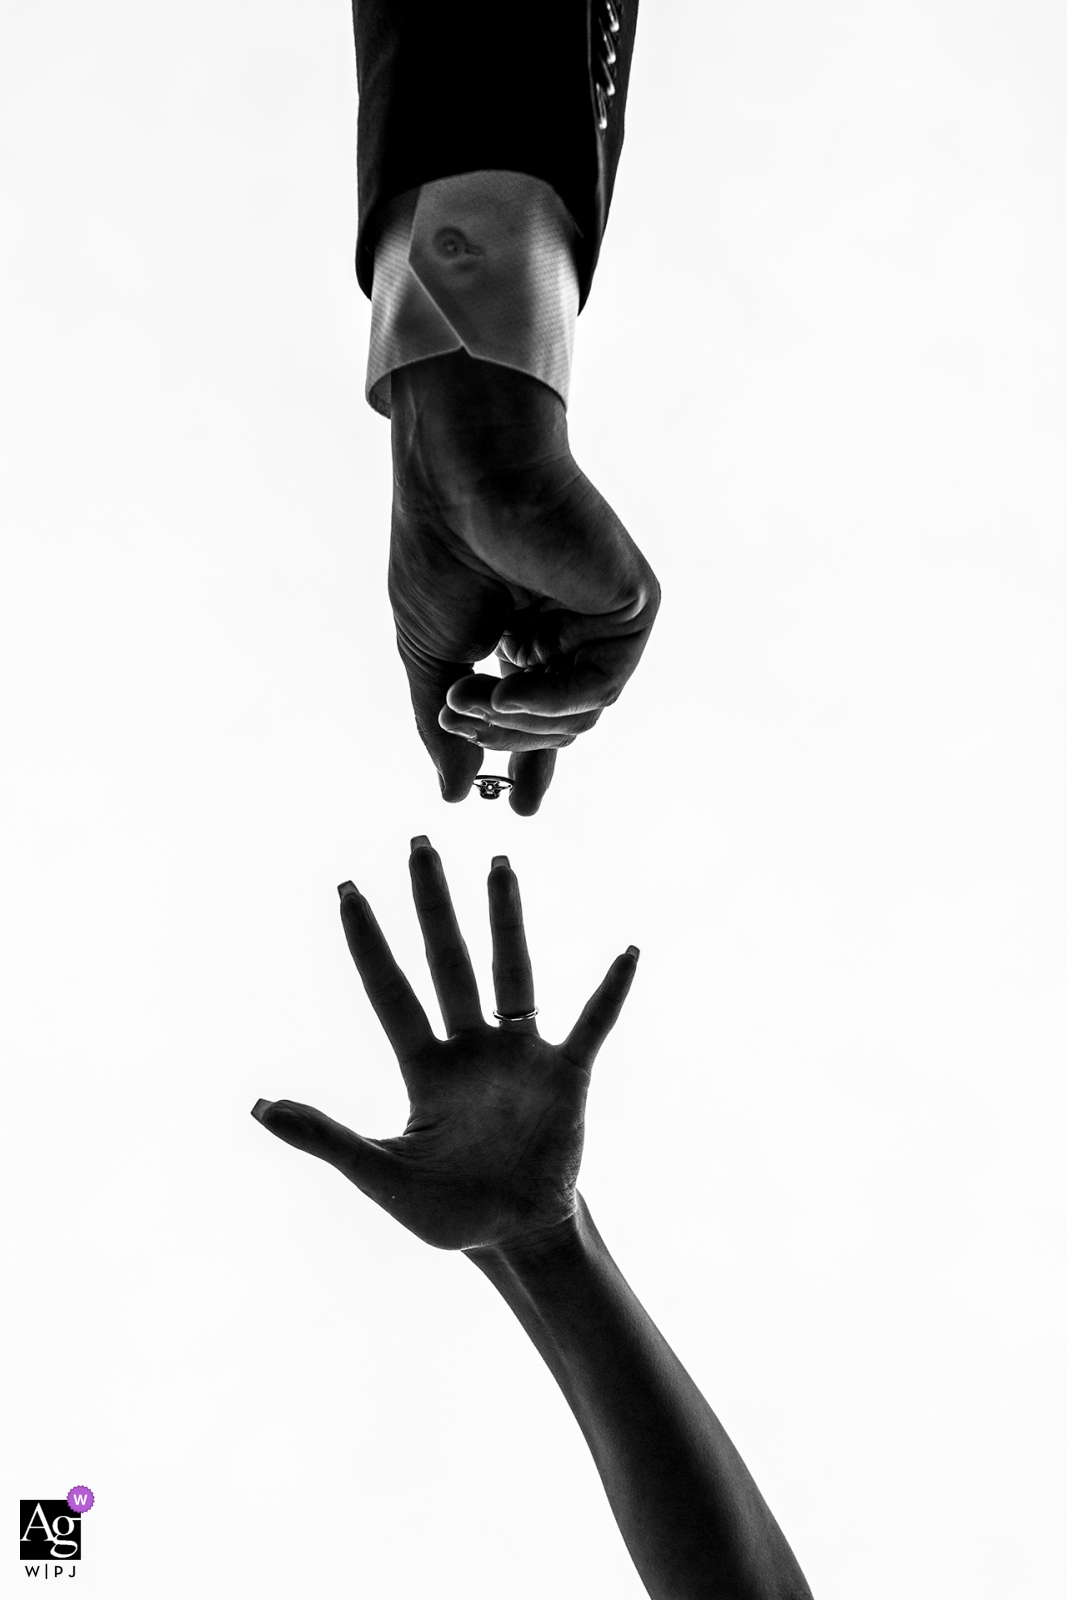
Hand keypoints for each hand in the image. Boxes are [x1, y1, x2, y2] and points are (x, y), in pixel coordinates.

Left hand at [252, 838, 637, 1251]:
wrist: (514, 1239)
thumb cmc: (446, 1212)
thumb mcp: (379, 1174)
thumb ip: (325, 1138)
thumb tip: (257, 1107)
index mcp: (422, 1067)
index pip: (389, 989)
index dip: (367, 941)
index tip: (346, 887)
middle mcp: (469, 1047)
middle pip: (445, 959)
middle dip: (431, 902)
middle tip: (418, 843)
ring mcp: (520, 1055)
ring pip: (510, 972)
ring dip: (505, 918)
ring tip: (498, 864)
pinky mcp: (567, 1076)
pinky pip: (592, 1024)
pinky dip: (609, 992)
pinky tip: (626, 952)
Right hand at [388, 353, 659, 815]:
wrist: (460, 475)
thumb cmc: (438, 548)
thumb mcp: (432, 654)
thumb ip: (444, 726)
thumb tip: (456, 795)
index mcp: (532, 634)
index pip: (541, 715)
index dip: (528, 760)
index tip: (520, 811)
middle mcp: (576, 629)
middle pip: (560, 724)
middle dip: (502, 734)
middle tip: (455, 718)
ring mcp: (606, 618)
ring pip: (581, 714)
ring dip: (517, 719)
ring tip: (467, 694)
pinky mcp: (634, 605)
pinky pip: (600, 685)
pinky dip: (551, 700)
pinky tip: (507, 690)